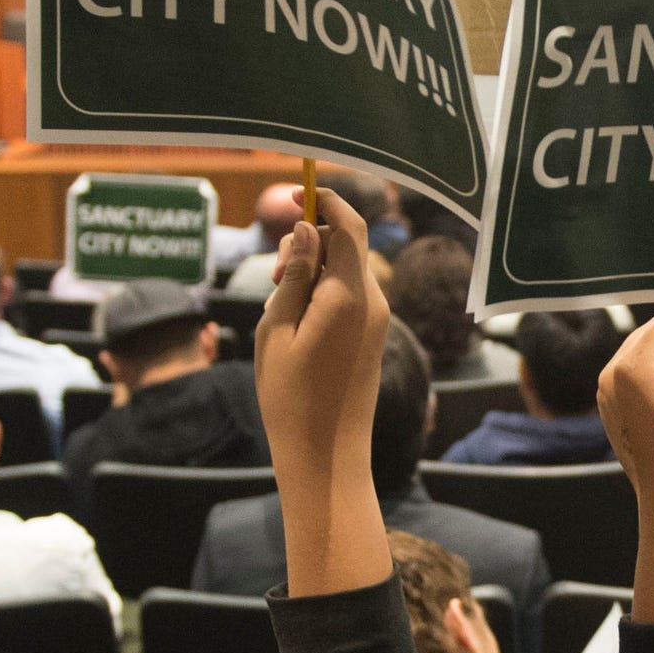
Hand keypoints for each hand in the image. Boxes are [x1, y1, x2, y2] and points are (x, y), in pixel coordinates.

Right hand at [255, 203, 388, 490]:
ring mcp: (378, 321)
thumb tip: (310, 230)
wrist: (327, 456)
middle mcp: (373, 303)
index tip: (295, 196)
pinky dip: (325, 291)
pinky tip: (299, 321)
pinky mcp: (374, 336)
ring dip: (314, 269)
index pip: (348, 225)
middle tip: (275, 275)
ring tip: (282, 305)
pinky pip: (351, 294)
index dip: (324, 201)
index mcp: (349, 297)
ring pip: (347, 269)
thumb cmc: (292, 398)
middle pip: (346, 244)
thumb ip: (295, 275)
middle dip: (309, 242)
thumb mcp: (278, 330)